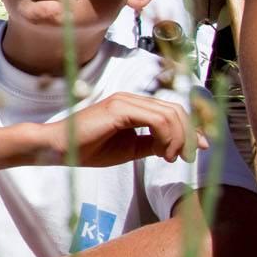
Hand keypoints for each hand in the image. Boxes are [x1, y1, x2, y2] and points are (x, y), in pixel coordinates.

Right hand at [50, 91, 202, 166]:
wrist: (59, 148)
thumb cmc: (88, 149)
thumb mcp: (128, 149)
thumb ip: (151, 144)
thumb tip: (174, 147)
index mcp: (133, 106)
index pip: (171, 111)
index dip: (190, 129)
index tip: (197, 149)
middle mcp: (131, 98)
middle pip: (176, 110)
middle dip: (188, 135)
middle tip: (186, 157)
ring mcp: (125, 101)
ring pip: (170, 114)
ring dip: (178, 139)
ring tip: (171, 158)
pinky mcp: (119, 109)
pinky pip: (156, 120)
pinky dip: (166, 137)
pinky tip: (162, 153)